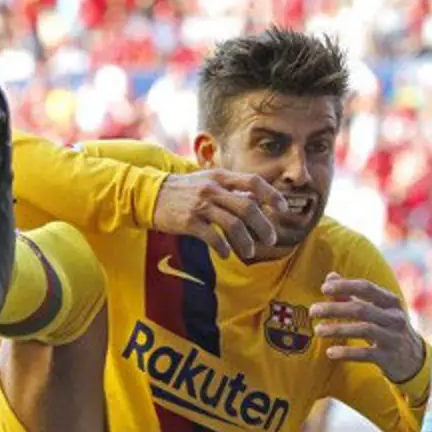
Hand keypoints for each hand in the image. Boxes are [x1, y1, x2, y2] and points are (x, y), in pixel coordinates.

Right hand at [152, 170, 286, 259]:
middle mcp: (212, 188)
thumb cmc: (184, 190)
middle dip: (264, 227)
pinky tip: (227, 254)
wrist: (148, 195)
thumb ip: (233, 190)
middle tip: (271, 240)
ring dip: (246, 242)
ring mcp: (200, 204)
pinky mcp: (188, 221)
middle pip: (248, 207)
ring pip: (233, 224)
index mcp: (221, 176)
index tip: (283, 209)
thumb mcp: (209, 181)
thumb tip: (259, 201)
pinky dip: (224, 248)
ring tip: (249, 253)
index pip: (254, 181)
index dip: (272, 195)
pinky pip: (212, 237)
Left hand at [311, 272, 425, 382]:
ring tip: (318, 330)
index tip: (324, 288)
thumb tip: (330, 276)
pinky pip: (366, 353)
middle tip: (313, 311)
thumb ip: (353, 293)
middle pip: (362, 308)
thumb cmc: (388, 329)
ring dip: (338, 329)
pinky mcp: (389, 357)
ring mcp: (393, 338)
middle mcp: (394, 317)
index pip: (366, 287)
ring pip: (364, 329)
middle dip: (335, 308)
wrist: (414, 360)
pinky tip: (330, 352)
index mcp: (391, 302)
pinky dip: (347, 352)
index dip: (345, 286)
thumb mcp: (377, 310)